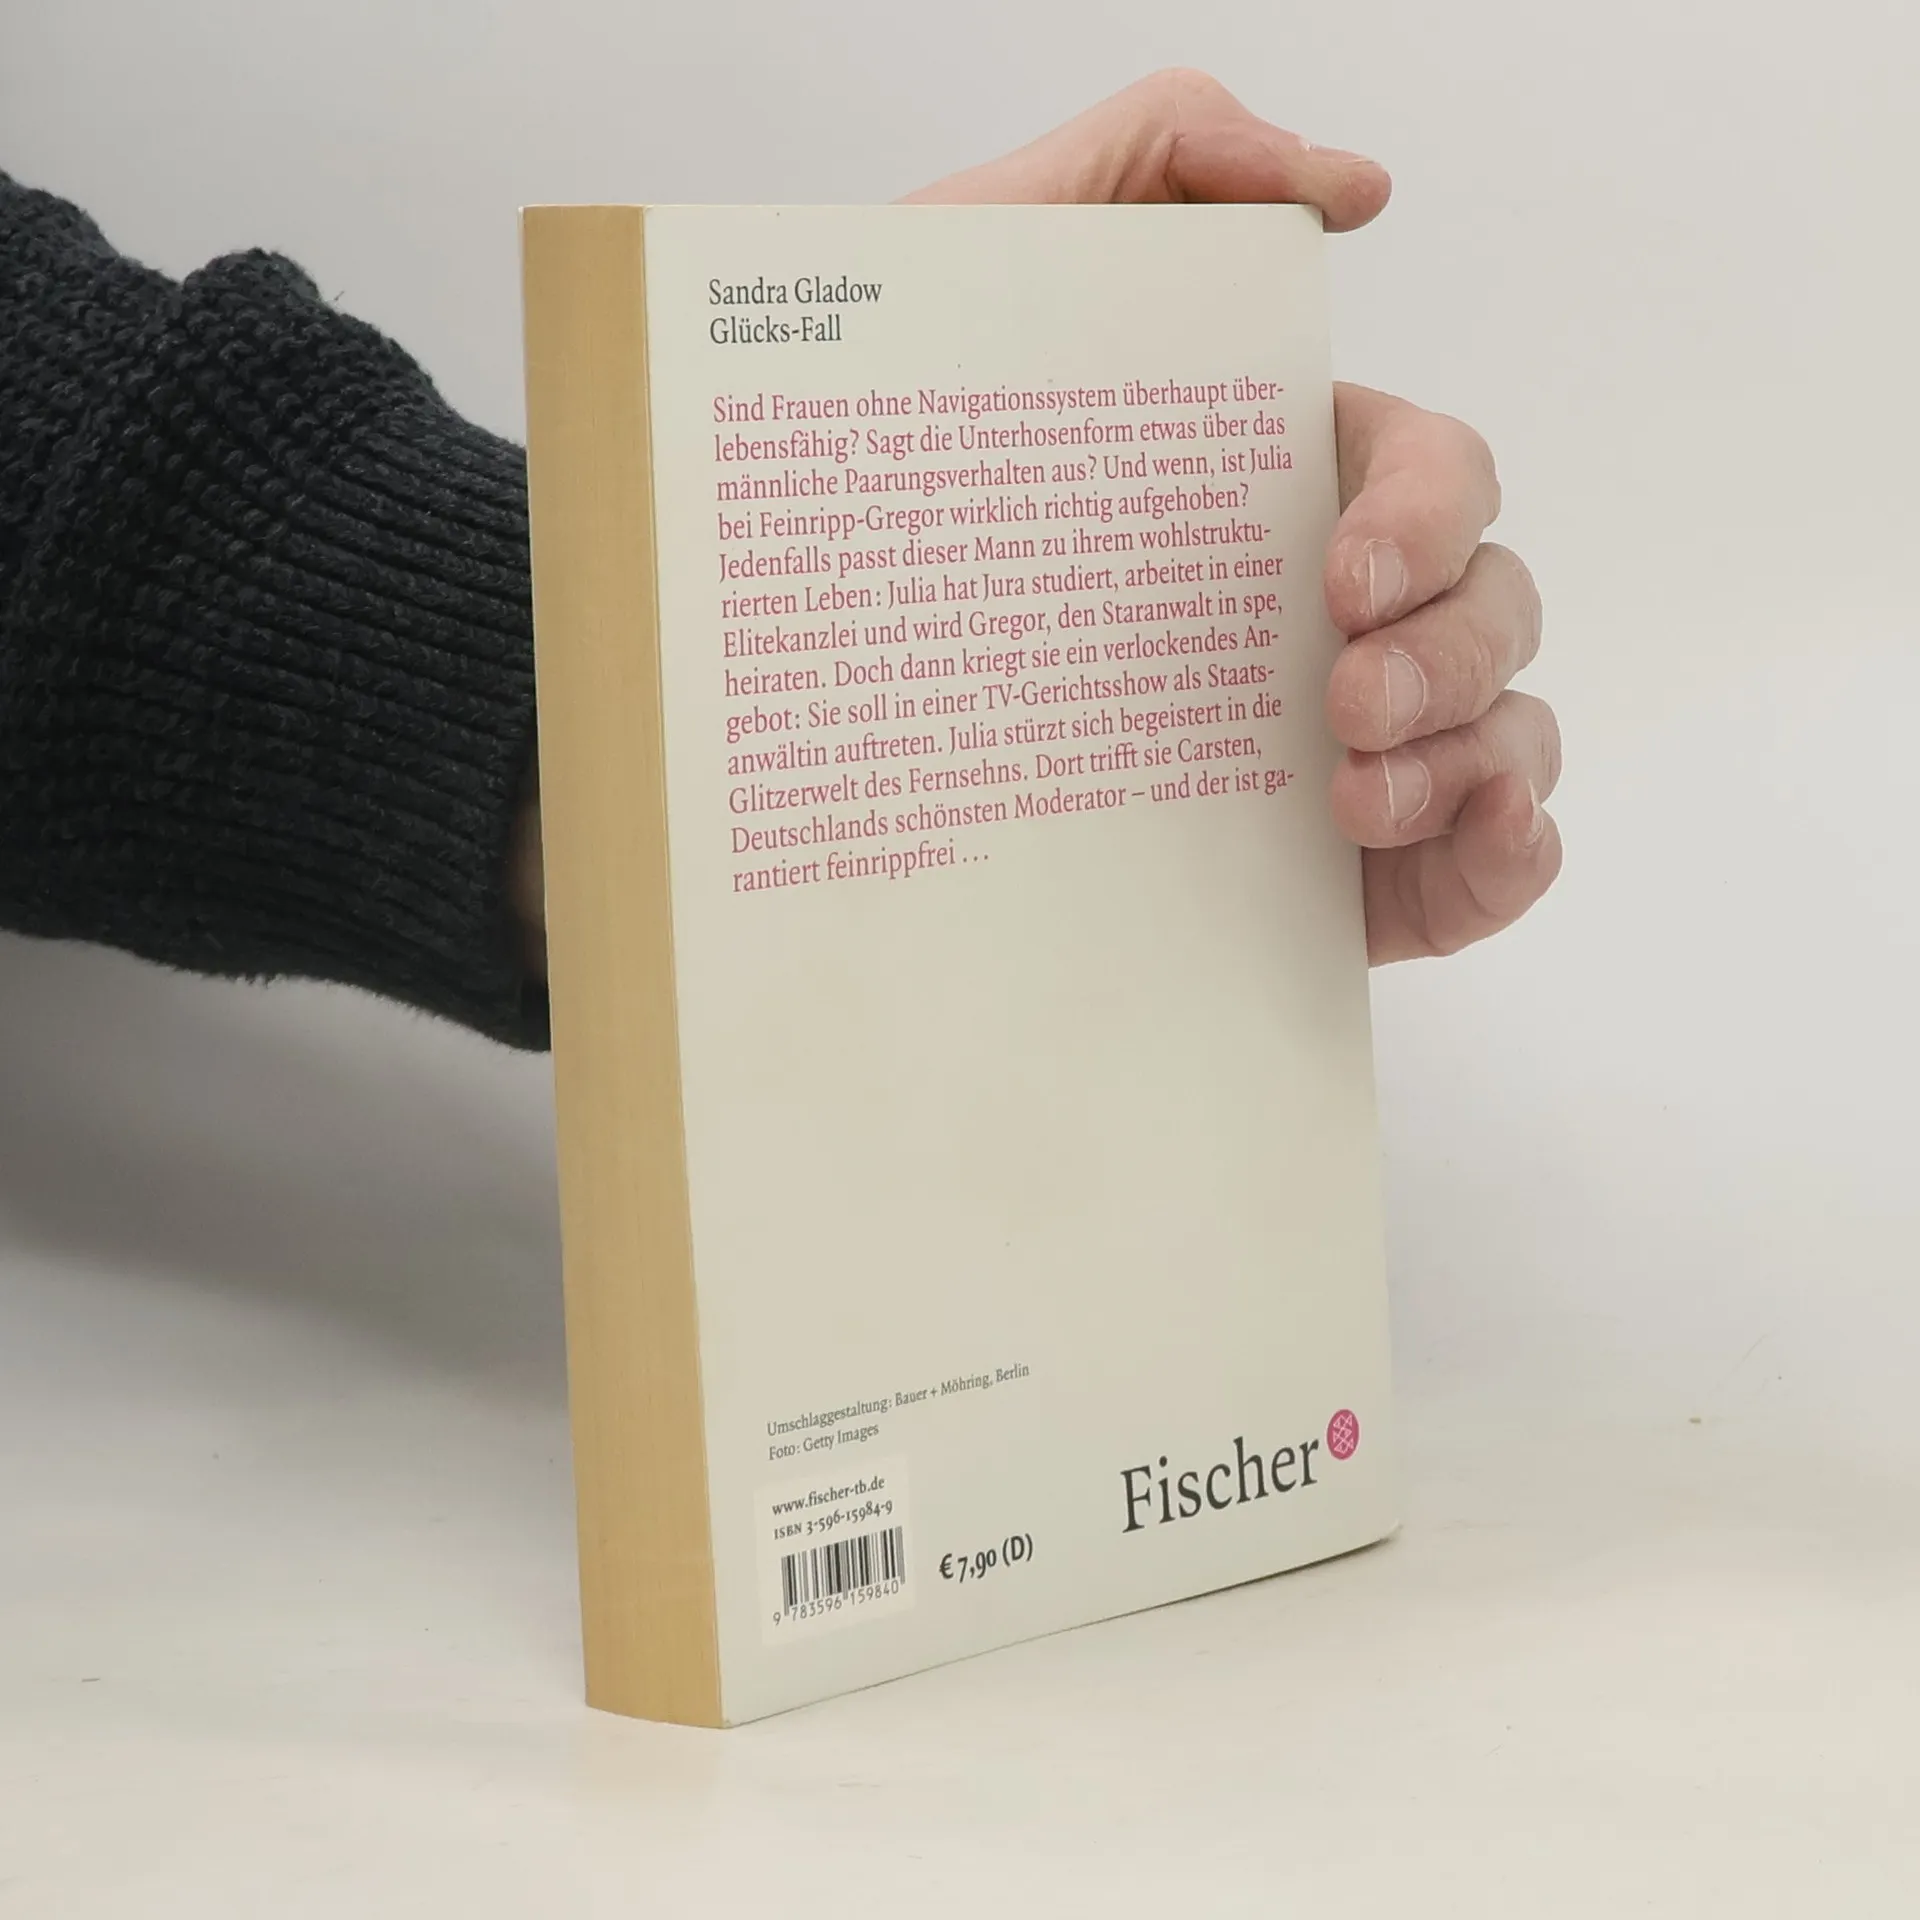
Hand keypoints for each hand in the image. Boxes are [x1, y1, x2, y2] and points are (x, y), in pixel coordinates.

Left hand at [907, 70, 1561, 961]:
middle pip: (1491, 600)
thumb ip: (1156, 160)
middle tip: (1341, 701)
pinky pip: (1493, 858)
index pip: (1432, 473)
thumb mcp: (982, 271)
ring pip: (1507, 726)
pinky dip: (1514, 851)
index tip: (1337, 577)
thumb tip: (1351, 187)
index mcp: (1284, 486)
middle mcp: (1335, 612)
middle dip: (1448, 650)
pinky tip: (1474, 840)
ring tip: (1350, 801)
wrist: (799, 703)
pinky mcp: (1338, 868)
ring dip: (1469, 752)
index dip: (1425, 514)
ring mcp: (1351, 742)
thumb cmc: (882, 484)